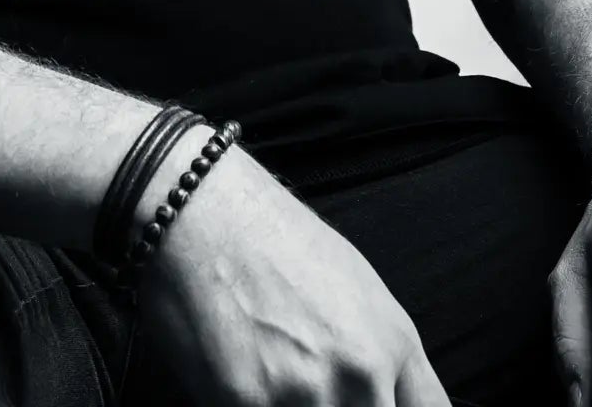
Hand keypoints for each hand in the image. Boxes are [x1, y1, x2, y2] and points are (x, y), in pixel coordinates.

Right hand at [137, 145, 451, 404]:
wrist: (198, 205)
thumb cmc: (271, 237)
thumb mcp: (356, 287)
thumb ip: (386, 362)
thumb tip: (386, 402)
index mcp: (393, 346)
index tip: (368, 404)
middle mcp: (360, 377)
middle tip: (300, 383)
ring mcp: (304, 395)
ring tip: (267, 373)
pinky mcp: (244, 404)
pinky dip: (245, 406)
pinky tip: (235, 376)